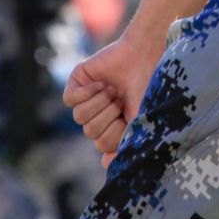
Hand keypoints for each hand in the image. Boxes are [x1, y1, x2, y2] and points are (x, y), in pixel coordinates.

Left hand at [64, 34, 161, 164]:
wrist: (145, 54)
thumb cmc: (148, 86)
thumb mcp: (141, 119)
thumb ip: (124, 144)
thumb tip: (104, 164)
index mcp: (113, 125)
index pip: (102, 145)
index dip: (116, 133)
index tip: (129, 117)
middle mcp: (98, 114)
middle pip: (90, 132)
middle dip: (109, 115)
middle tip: (121, 100)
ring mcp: (86, 98)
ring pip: (79, 117)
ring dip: (100, 103)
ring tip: (112, 90)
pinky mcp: (76, 82)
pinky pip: (70, 100)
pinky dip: (87, 93)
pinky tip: (101, 84)